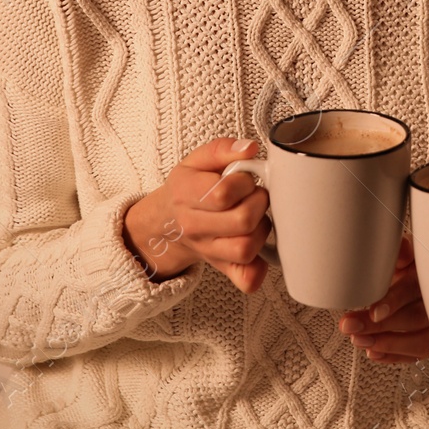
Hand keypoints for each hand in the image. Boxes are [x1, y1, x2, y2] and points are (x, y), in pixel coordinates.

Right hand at [123, 138, 271, 293]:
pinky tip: (261, 252)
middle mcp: (194, 226)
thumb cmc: (188, 188)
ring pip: (246, 248)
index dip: (244, 183)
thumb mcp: (197, 161)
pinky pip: (245, 279)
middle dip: (259, 203)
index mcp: (186, 194)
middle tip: (255, 196)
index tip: (245, 179)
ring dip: (262, 229)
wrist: (166, 223)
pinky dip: (258, 271)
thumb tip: (249, 149)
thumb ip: (223, 149)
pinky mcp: (222, 267)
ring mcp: (208, 250)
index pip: (223, 193)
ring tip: (256, 216)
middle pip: (241, 221)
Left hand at [337, 238, 428, 363]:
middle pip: (413, 318)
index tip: (374, 313)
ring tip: (359, 341)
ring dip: (387, 345)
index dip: (394, 302)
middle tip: (351, 327)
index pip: (413, 290)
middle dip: (379, 327)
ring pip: (419, 342)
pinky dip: (395, 356)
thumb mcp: (410, 253)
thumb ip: (403, 252)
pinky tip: (374, 352)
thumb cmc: (416, 266)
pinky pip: (418, 354)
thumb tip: (401, 255)